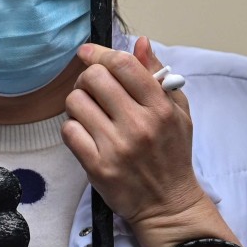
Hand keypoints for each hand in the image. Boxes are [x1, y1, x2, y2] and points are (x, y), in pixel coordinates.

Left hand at [61, 37, 209, 246]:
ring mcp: (116, 147)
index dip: (101, 53)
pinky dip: (73, 127)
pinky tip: (85, 132)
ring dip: (78, 102)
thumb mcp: (178, 111)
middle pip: (95, 78)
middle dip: (88, 77)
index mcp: (160, 107)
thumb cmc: (172, 154)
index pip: (124, 65)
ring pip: (76, 102)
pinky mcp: (98, 167)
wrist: (168, 203)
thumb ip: (158, 75)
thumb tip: (140, 42)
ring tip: (90, 112)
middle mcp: (138, 125)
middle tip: (92, 88)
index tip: (89, 52)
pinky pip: (69, 131)